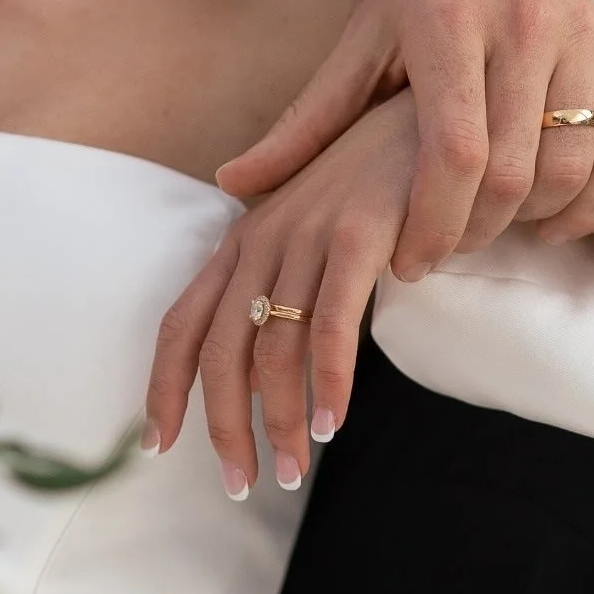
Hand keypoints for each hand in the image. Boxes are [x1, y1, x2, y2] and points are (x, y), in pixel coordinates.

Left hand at [145, 92, 418, 496]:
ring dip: (279, 420)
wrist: (436, 110)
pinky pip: (331, 324)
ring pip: (272, 348)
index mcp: (241, 241)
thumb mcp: (313, 229)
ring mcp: (306, 233)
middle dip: (224, 426)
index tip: (157, 447)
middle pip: (218, 350)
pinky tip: (332, 421)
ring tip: (295, 470)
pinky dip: (328, 382)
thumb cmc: (377, 180)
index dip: (162, 388)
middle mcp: (260, 237)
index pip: (181, 324)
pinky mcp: (358, 233)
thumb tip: (257, 342)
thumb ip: (282, 280)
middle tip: (242, 483)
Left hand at [217, 0, 593, 271]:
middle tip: (440, 250)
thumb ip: (307, 121)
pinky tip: (551, 220)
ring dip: (529, 220)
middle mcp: (523, 24)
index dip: (433, 222)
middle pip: (511, 172)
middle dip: (473, 233)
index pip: (452, 152)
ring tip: (486, 229)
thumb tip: (233, 184)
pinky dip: (593, 202)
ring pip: (570, 166)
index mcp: (446, 23)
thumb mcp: (360, 39)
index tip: (409, 261)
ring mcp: (584, 32)